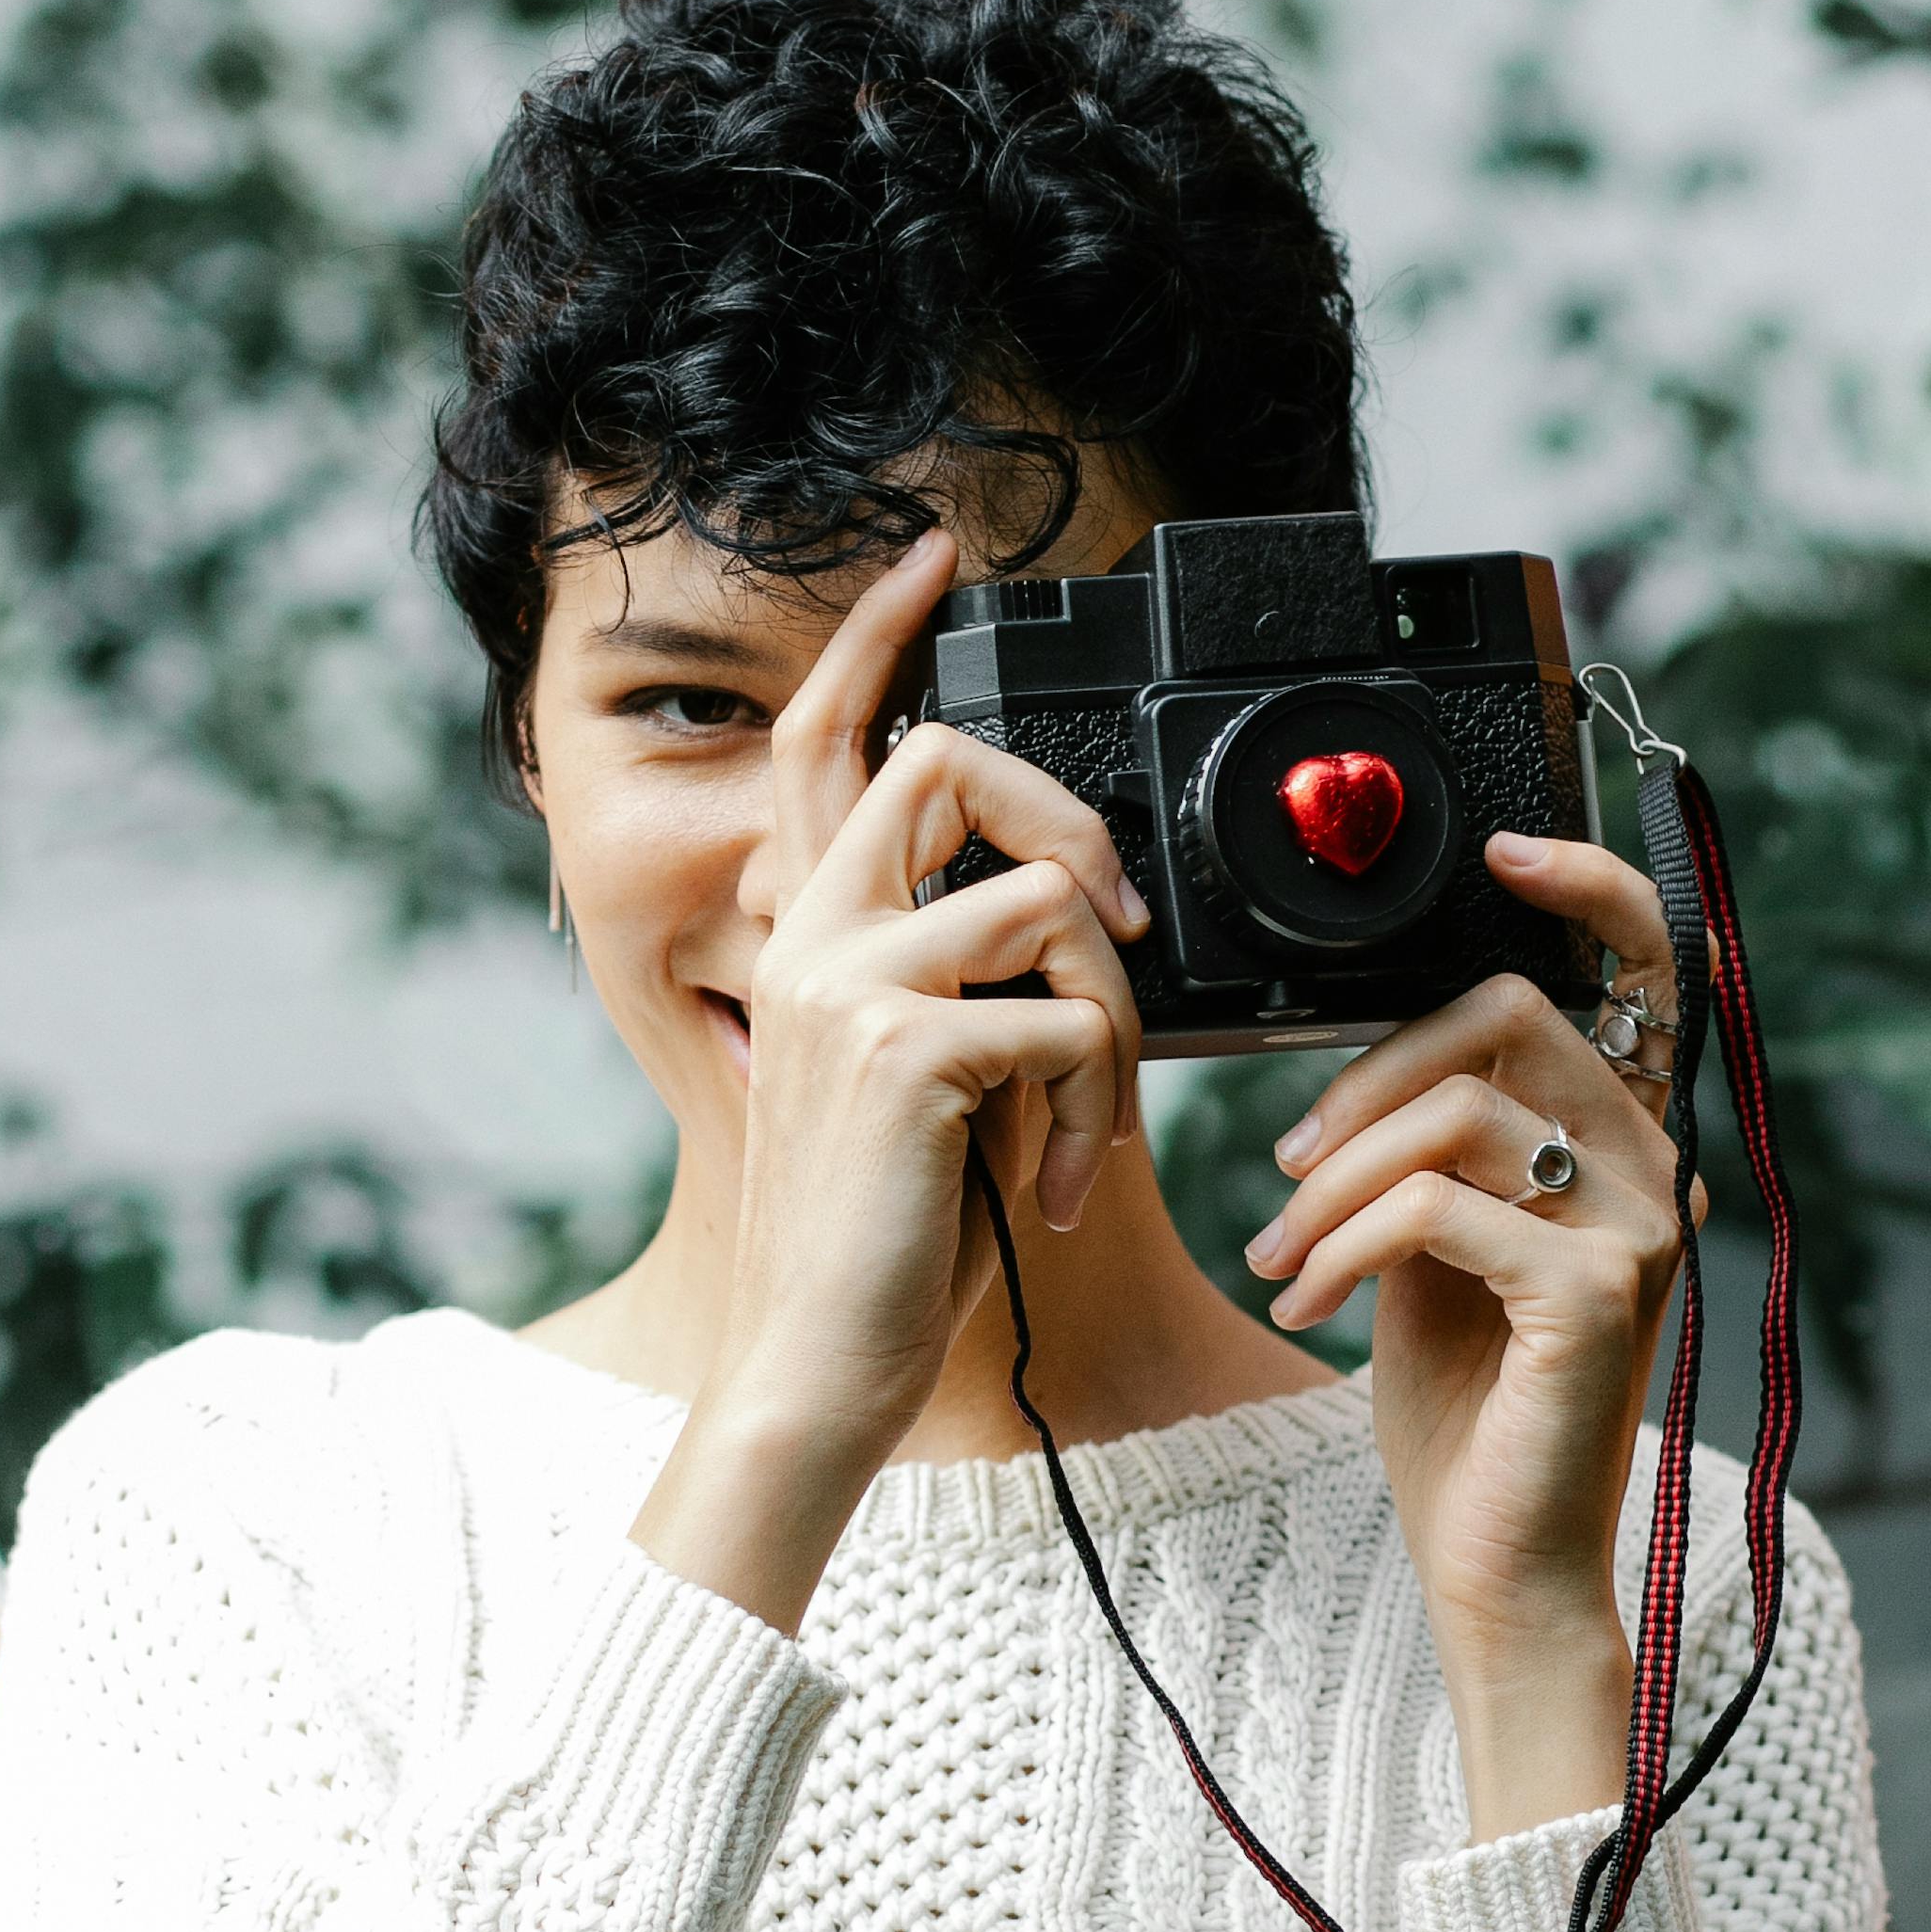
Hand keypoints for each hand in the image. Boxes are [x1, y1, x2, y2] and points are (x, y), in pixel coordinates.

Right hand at [632, 528, 1150, 1633]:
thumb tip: (1065, 934)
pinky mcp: (916, 1050)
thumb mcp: (917, 1091)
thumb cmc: (874, 1251)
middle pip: (951, 766)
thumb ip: (959, 991)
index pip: (831, 741)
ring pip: (1050, 907)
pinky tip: (1061, 1190)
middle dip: (1068, 820)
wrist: (816, 1370)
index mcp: (806, 933)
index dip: (876, 633)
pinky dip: (1096, 1111)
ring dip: (1111, 1020)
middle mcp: (813, 935)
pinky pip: (1073, 1020)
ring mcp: (855, 985)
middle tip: (1124, 923)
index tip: (932, 561)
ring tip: (1086, 1129)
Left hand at [1240, 829, 1684, 1836]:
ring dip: (1331, 1182)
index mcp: (1624, 1144)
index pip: (1645, 969)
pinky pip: (1438, 1206)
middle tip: (1285, 1168)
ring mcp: (1640, 1230)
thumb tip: (1371, 1058)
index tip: (1502, 848)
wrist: (1499, 1564)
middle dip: (1364, 1079)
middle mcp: (1657, 1169)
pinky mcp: (1596, 1294)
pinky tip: (1311, 1303)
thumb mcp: (1437, 1247)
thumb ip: (1435, 1145)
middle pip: (1506, 1016)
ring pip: (1455, 1112)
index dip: (1585, 885)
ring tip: (1281, 1261)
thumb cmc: (1465, 1410)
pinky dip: (1345, 1245)